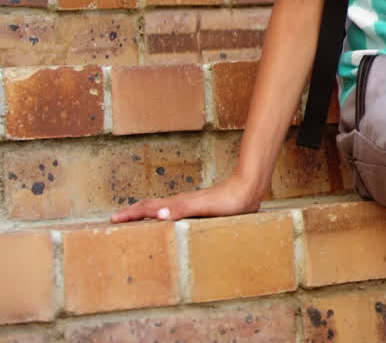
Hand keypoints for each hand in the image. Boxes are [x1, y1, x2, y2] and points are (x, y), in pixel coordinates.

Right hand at [110, 176, 262, 223]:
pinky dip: (162, 215)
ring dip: (145, 213)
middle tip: (116, 220)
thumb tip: (157, 213)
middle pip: (151, 206)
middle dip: (132, 212)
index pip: (147, 208)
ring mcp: (189, 204)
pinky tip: (167, 220)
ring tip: (134, 219)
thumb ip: (181, 209)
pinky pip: (173, 211)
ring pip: (161, 208)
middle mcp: (180, 203)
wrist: (248, 189)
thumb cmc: (228, 201)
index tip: (113, 220)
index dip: (130, 214)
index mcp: (177, 204)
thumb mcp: (204, 207)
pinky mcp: (199, 207)